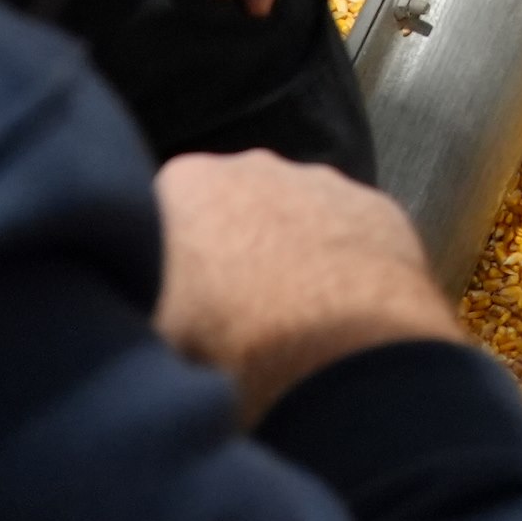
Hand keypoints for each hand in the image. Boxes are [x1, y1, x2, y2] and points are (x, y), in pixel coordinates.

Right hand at [154, 150, 465, 421]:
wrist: (333, 356)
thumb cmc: (223, 343)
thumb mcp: (147, 329)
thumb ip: (141, 298)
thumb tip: (143, 313)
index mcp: (185, 183)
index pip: (160, 210)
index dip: (164, 256)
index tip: (171, 297)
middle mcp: (254, 164)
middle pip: (231, 203)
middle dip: (230, 243)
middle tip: (229, 308)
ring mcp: (325, 181)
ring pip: (295, 212)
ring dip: (290, 249)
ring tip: (288, 316)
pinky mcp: (380, 208)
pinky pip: (351, 231)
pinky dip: (344, 261)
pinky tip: (342, 310)